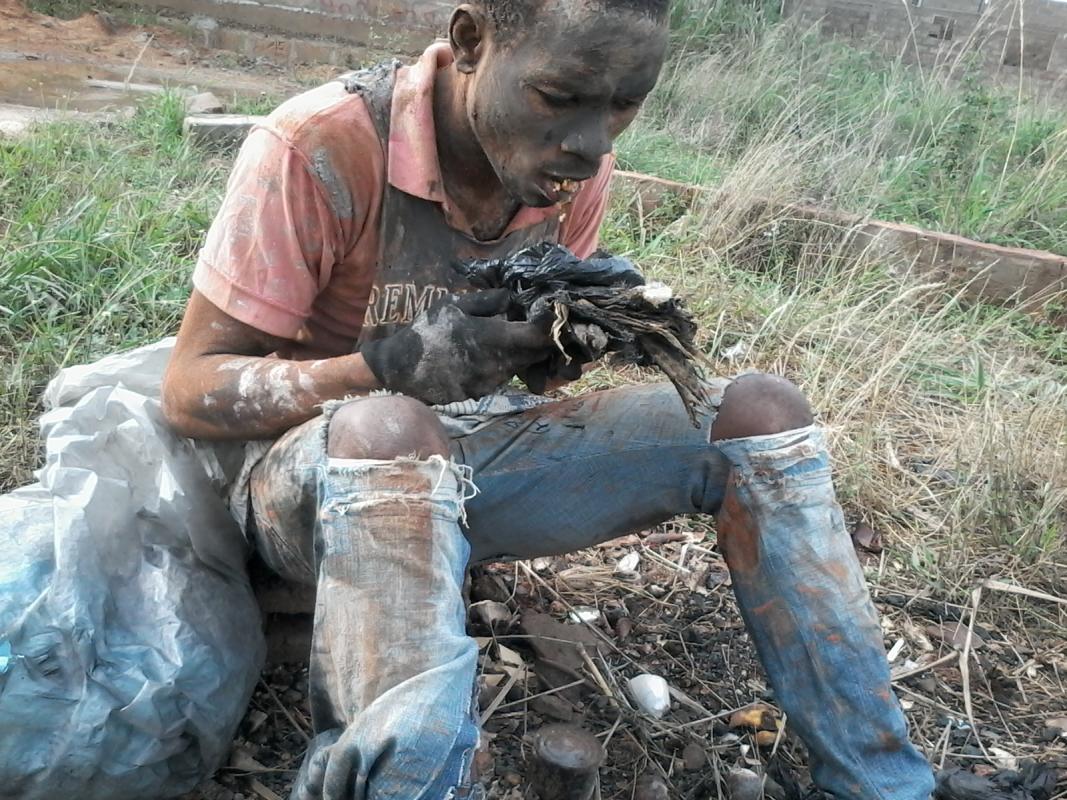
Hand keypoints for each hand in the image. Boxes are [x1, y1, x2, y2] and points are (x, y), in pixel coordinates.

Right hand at [360, 290, 552, 404]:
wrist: (401, 370)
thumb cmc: (427, 332)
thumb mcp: (453, 305)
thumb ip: (487, 301)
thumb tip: (511, 297)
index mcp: (493, 338)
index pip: (537, 336)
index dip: (549, 327)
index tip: (551, 315)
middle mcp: (497, 364)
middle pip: (535, 355)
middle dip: (541, 341)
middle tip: (540, 327)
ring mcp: (491, 382)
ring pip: (521, 367)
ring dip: (524, 354)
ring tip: (516, 339)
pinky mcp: (482, 394)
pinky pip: (504, 378)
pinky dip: (506, 366)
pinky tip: (495, 356)